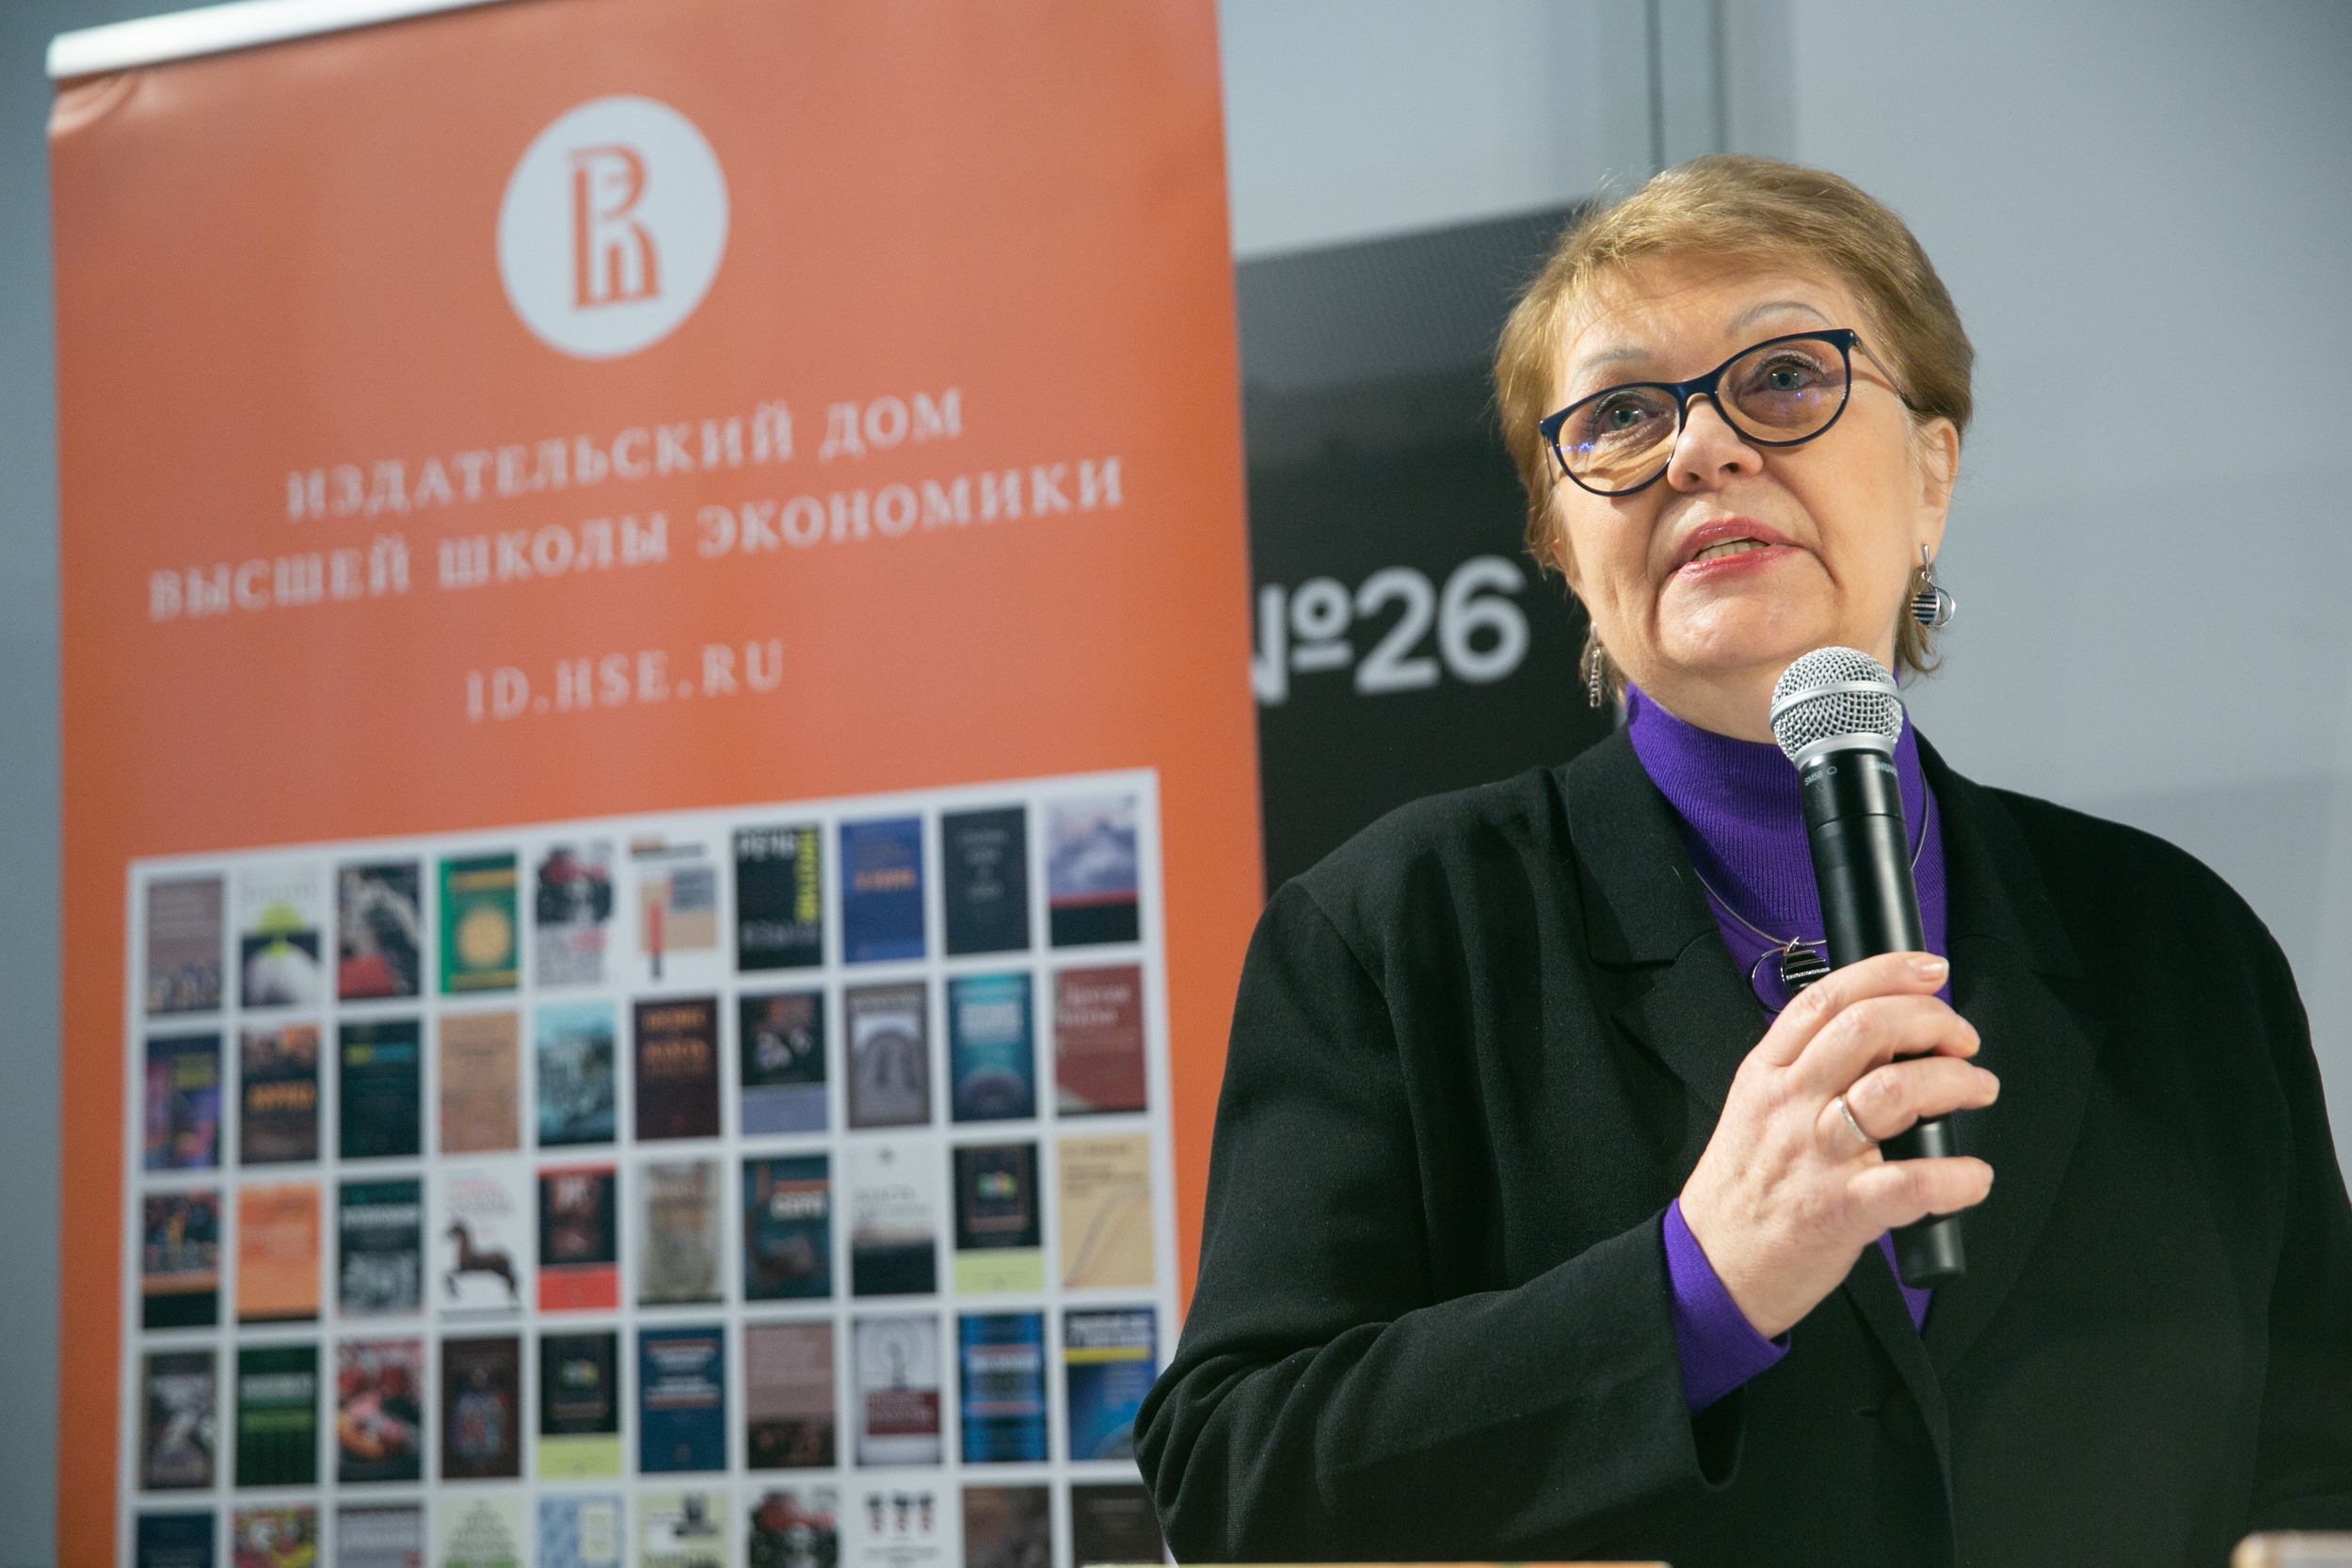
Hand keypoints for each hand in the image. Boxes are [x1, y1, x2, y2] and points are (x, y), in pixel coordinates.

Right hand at [1677, 951, 1997, 1338]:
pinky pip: (1910, 1183)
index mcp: (1767, 1073)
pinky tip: (1972, 1176)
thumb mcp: (1756, 1108)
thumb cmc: (1744, 1188)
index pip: (1826, 998)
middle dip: (1932, 1021)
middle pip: (1866, 1029)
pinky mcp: (1841, 1209)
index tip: (1930, 971)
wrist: (1715, 1263)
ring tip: (1977, 1089)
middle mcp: (1790, 1104)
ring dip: (1955, 1082)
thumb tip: (1885, 1039)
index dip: (1887, 972)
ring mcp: (1815, 1155)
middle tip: (1961, 1040)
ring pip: (1895, 1091)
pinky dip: (1956, 1177)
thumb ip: (1806, 1069)